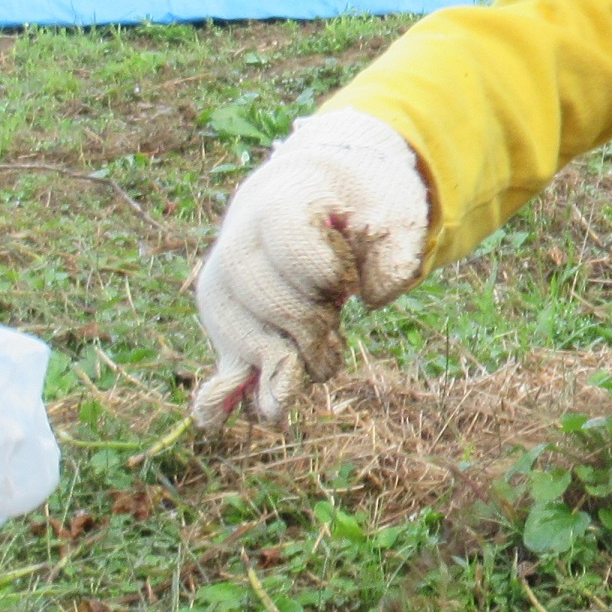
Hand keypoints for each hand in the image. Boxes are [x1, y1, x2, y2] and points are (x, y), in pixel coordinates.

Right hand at [191, 109, 429, 427]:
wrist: (301, 191)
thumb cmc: (354, 202)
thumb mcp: (390, 209)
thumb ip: (394, 250)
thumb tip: (374, 299)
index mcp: (277, 205)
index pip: (297, 251)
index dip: (334, 273)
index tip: (349, 278)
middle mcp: (237, 245)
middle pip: (276, 303)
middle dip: (316, 327)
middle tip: (337, 334)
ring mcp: (223, 286)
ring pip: (248, 340)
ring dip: (292, 363)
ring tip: (322, 363)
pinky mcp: (223, 322)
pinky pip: (217, 362)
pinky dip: (221, 395)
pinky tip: (216, 419)